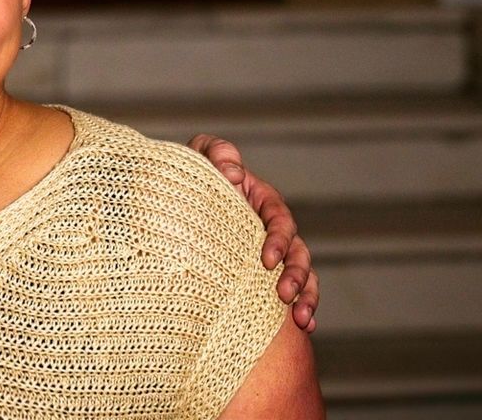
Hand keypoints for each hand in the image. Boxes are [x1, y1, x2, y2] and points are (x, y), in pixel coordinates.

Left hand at [190, 134, 318, 332]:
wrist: (174, 203)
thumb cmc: (191, 177)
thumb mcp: (199, 158)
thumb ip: (216, 154)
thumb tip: (233, 172)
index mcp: (262, 201)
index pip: (280, 220)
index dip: (278, 240)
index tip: (266, 260)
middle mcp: (272, 230)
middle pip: (298, 252)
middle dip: (297, 275)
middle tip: (284, 295)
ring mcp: (273, 256)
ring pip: (304, 275)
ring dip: (307, 296)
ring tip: (302, 319)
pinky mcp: (265, 277)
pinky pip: (295, 293)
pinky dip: (305, 308)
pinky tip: (305, 328)